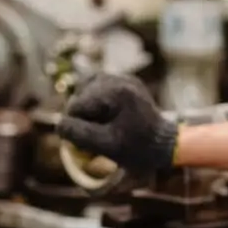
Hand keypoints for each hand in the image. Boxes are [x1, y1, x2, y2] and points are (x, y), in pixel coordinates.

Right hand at [56, 73, 177, 172]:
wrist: (167, 145)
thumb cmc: (138, 149)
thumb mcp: (106, 146)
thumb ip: (79, 135)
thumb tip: (60, 124)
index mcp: (116, 92)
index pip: (77, 105)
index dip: (75, 125)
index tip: (85, 142)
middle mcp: (120, 79)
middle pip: (81, 95)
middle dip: (82, 116)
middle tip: (94, 135)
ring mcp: (124, 78)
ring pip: (87, 87)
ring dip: (87, 107)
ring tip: (99, 124)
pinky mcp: (127, 82)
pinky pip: (100, 86)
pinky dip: (96, 100)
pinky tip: (104, 116)